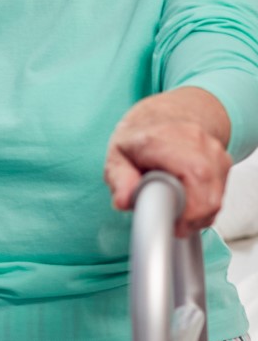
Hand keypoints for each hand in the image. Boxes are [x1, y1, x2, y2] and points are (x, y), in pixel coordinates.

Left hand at [104, 93, 230, 235]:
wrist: (164, 116)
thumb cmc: (140, 138)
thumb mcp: (117, 156)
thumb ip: (119, 179)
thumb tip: (124, 200)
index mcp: (165, 139)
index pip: (194, 176)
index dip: (187, 209)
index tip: (173, 223)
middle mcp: (195, 141)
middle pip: (209, 195)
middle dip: (191, 219)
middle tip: (173, 224)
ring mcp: (213, 150)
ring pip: (216, 198)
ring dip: (198, 215)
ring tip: (178, 211)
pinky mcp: (223, 161)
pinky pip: (220, 194)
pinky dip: (205, 206)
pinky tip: (189, 202)